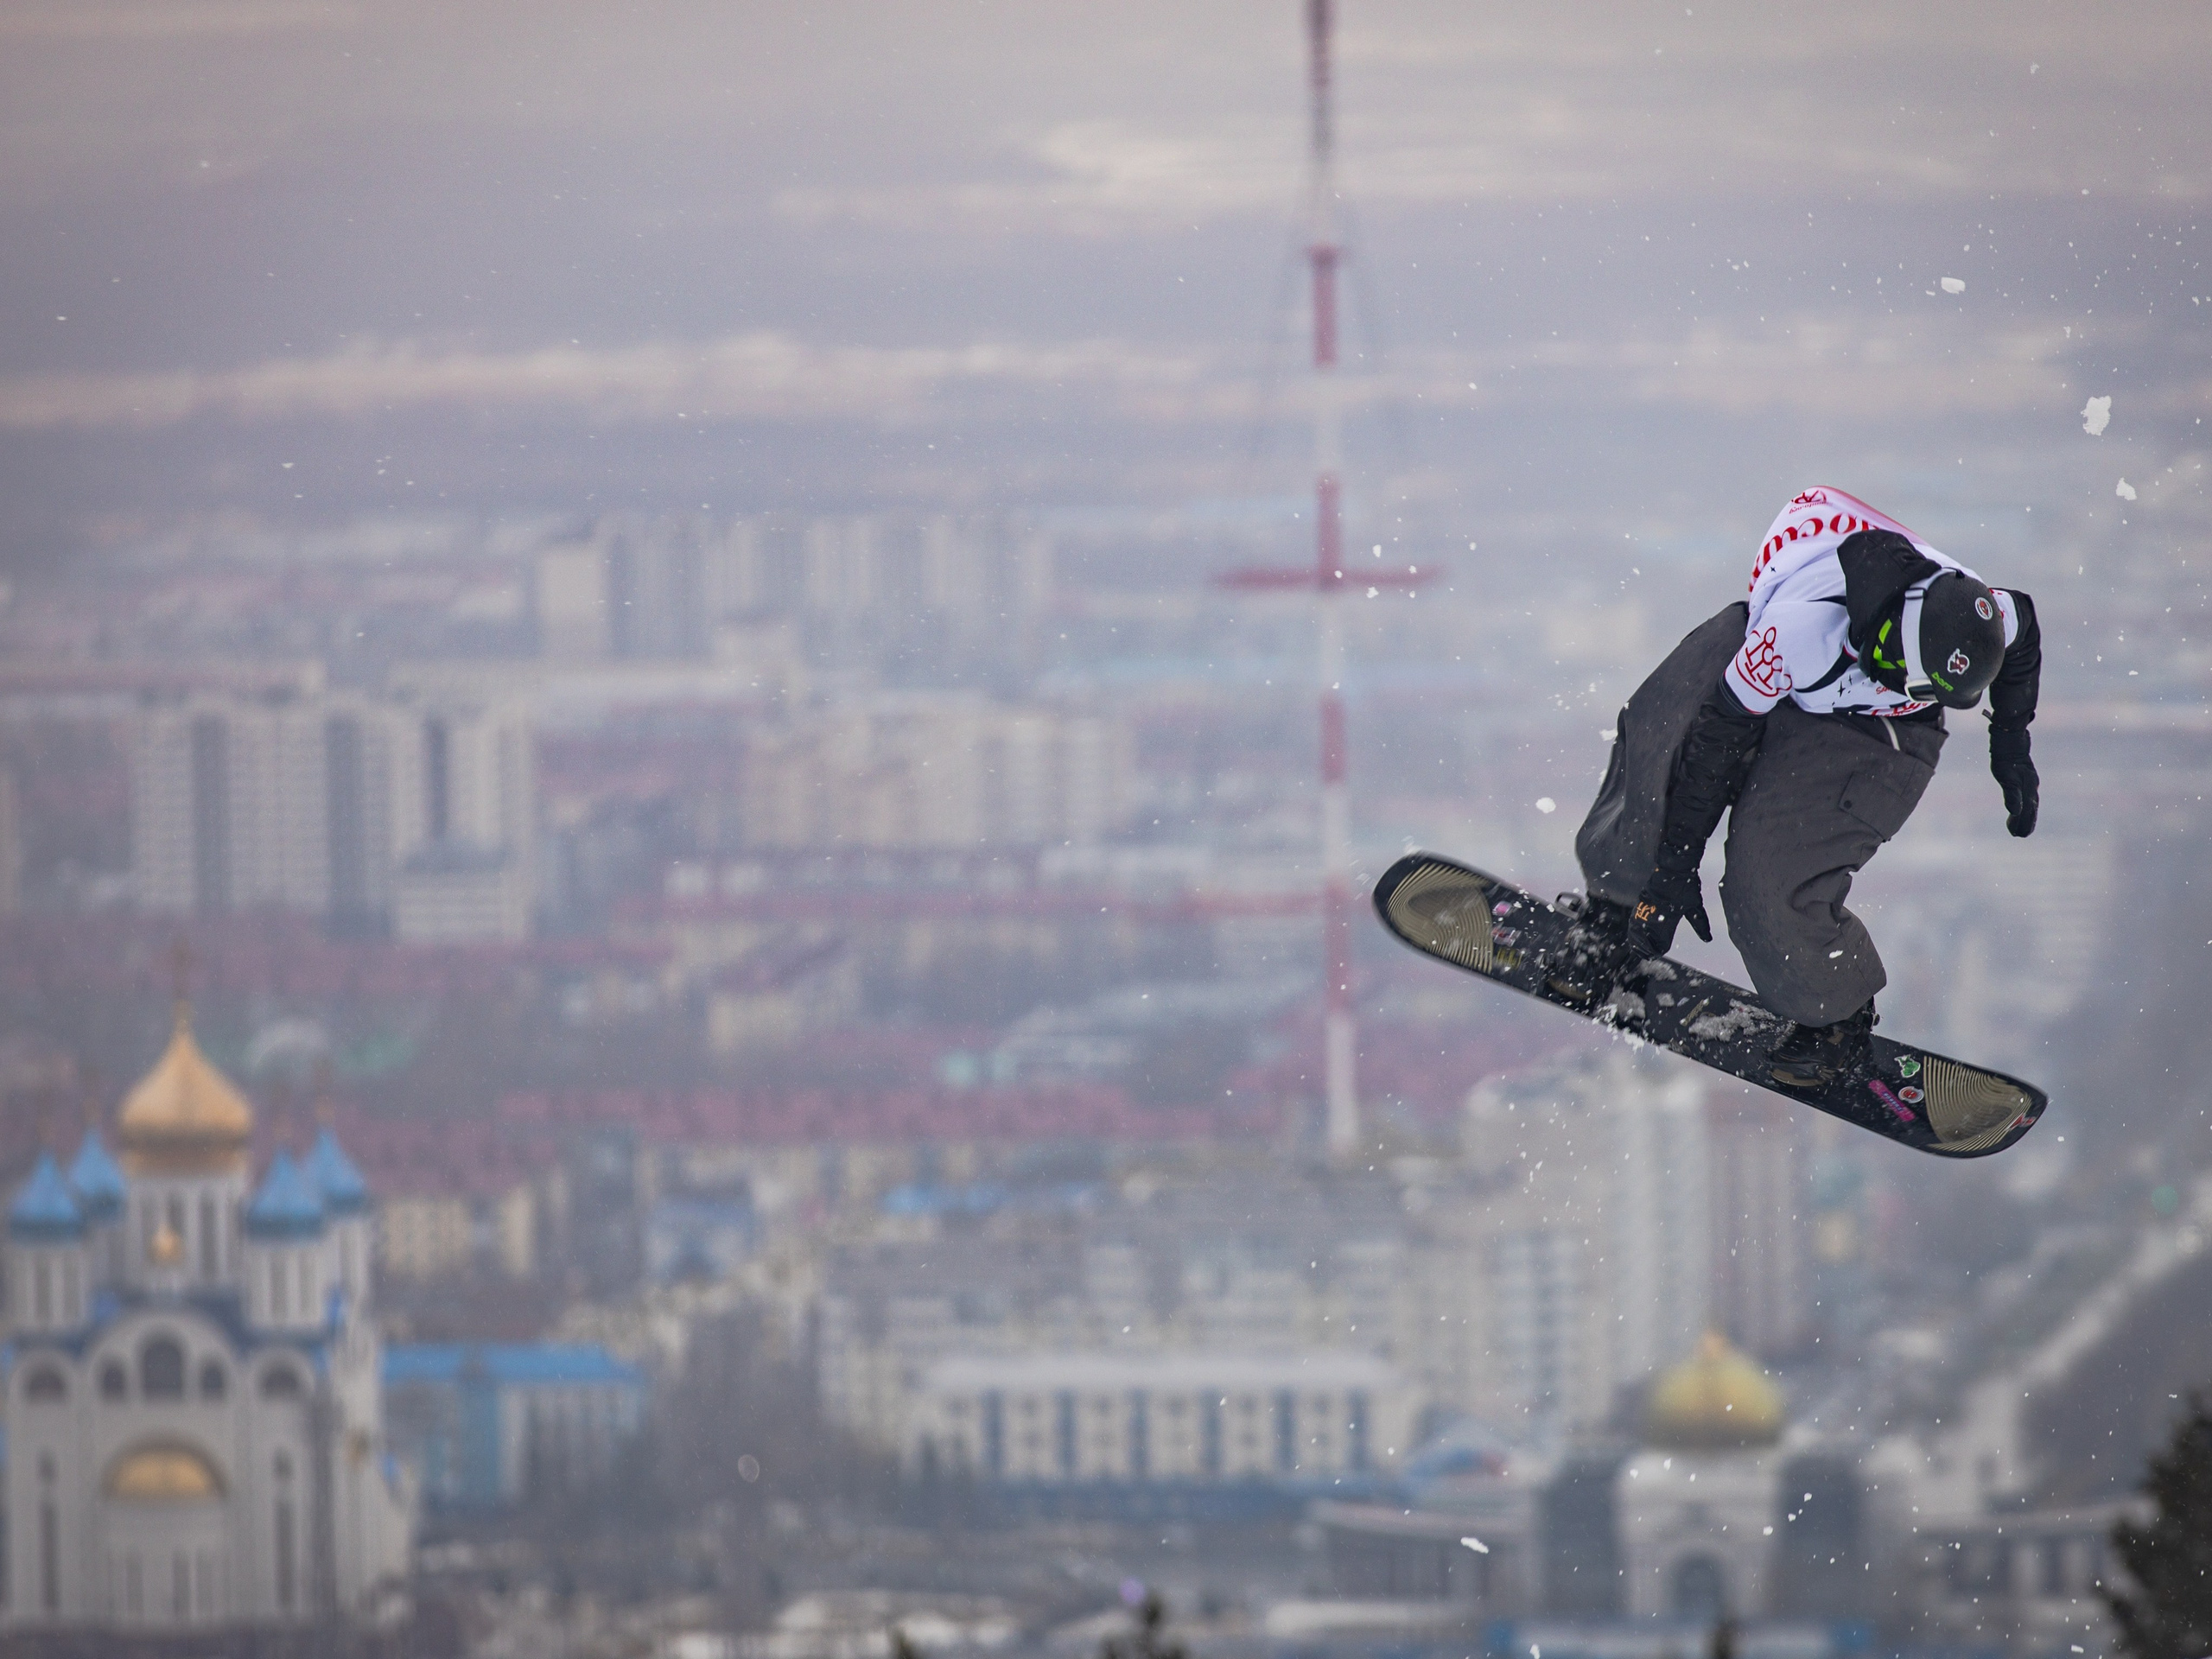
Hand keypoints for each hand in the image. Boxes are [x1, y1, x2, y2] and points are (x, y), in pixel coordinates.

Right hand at [1625, 867, 1712, 961]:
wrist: (1674, 866)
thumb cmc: (1686, 885)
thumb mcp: (1695, 905)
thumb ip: (1700, 923)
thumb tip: (1707, 939)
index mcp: (1669, 915)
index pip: (1660, 937)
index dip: (1658, 947)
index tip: (1659, 953)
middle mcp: (1655, 911)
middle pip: (1646, 934)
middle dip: (1646, 946)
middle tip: (1648, 954)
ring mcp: (1646, 905)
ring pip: (1637, 926)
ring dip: (1637, 938)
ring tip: (1638, 947)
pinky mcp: (1642, 899)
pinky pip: (1635, 916)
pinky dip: (1634, 927)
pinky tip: (1634, 932)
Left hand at [1989, 722, 2037, 836]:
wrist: (2010, 738)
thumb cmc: (2005, 757)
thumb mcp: (2005, 776)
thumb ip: (2011, 794)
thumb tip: (2015, 812)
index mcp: (2028, 788)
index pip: (2027, 811)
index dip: (2023, 823)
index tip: (2017, 835)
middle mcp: (2031, 786)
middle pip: (2030, 809)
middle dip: (2026, 823)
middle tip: (2019, 835)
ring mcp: (2029, 782)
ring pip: (2030, 804)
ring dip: (2025, 816)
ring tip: (2019, 828)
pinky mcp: (2024, 778)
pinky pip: (2026, 796)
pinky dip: (2023, 806)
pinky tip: (2019, 809)